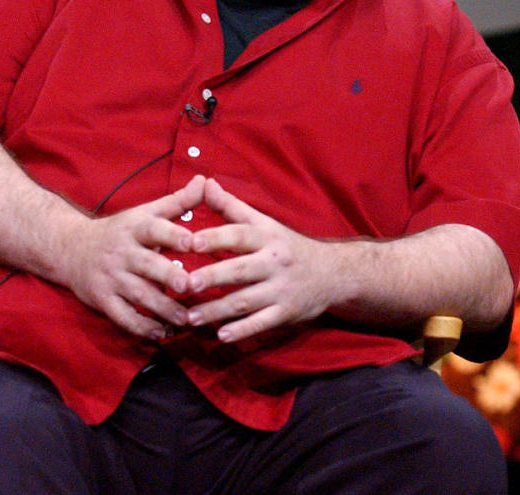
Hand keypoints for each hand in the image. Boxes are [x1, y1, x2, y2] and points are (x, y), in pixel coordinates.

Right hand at [59, 176, 202, 339]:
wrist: (69, 249)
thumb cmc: (120, 231)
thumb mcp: (145, 212)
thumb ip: (178, 201)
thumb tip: (205, 180)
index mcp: (136, 228)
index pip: (155, 229)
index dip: (173, 235)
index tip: (193, 243)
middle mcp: (123, 252)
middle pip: (147, 265)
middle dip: (168, 276)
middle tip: (190, 285)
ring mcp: (111, 278)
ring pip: (139, 295)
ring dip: (163, 309)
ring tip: (188, 319)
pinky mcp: (103, 300)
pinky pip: (123, 317)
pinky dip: (143, 327)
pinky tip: (163, 333)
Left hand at [185, 178, 340, 341]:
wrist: (334, 273)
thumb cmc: (289, 247)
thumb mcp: (266, 224)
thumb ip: (233, 207)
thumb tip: (205, 183)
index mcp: (268, 237)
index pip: (240, 235)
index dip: (215, 238)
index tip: (190, 243)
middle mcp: (275, 262)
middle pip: (240, 270)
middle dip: (212, 277)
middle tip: (186, 284)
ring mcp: (282, 289)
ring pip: (245, 301)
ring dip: (216, 310)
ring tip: (190, 317)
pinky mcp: (287, 312)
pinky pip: (261, 323)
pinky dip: (242, 331)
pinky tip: (221, 335)